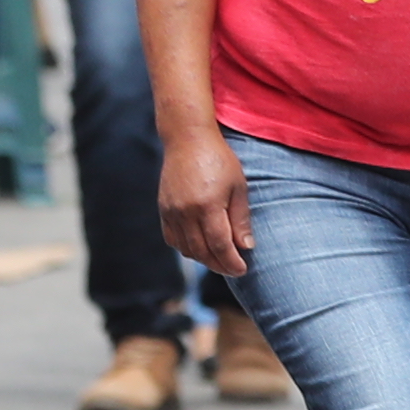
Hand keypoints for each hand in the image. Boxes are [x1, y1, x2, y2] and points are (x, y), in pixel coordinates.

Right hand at [159, 127, 253, 283]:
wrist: (188, 140)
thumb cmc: (219, 160)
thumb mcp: (238, 187)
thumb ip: (241, 219)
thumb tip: (246, 247)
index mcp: (207, 205)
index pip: (219, 245)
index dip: (231, 262)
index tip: (242, 270)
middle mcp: (185, 212)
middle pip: (202, 251)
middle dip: (219, 265)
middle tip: (234, 269)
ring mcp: (171, 212)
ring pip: (186, 249)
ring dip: (204, 259)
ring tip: (220, 260)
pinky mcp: (163, 210)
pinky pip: (173, 239)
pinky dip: (187, 249)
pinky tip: (201, 248)